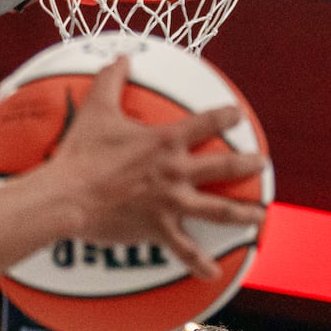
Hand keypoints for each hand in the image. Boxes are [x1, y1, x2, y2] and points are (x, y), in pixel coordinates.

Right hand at [34, 56, 268, 279]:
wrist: (68, 196)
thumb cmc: (82, 153)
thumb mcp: (97, 109)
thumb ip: (111, 80)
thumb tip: (120, 57)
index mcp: (166, 141)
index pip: (206, 123)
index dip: (226, 116)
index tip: (237, 114)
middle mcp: (176, 171)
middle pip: (224, 167)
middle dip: (248, 164)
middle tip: (262, 163)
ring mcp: (171, 202)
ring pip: (218, 209)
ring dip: (243, 213)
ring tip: (259, 216)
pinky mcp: (159, 228)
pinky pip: (184, 249)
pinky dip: (199, 264)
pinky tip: (213, 273)